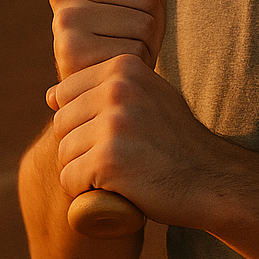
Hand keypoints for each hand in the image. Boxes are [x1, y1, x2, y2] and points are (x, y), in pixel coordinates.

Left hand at [47, 54, 221, 229]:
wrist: (208, 176)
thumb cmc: (174, 139)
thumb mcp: (147, 96)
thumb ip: (104, 89)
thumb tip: (49, 94)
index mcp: (124, 66)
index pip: (65, 93)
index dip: (84, 120)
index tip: (117, 133)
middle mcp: (118, 87)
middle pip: (61, 123)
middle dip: (81, 146)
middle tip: (120, 156)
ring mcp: (114, 121)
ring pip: (63, 153)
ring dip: (84, 171)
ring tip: (123, 171)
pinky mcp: (109, 158)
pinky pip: (70, 179)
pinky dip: (86, 192)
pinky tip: (118, 187)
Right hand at [49, 0, 173, 80]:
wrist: (102, 79)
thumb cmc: (126, 28)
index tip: (138, 2)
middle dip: (154, 18)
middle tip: (138, 34)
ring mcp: (65, 20)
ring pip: (144, 23)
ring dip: (149, 41)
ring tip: (131, 48)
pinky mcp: (71, 52)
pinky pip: (134, 50)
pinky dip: (139, 60)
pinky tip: (122, 63)